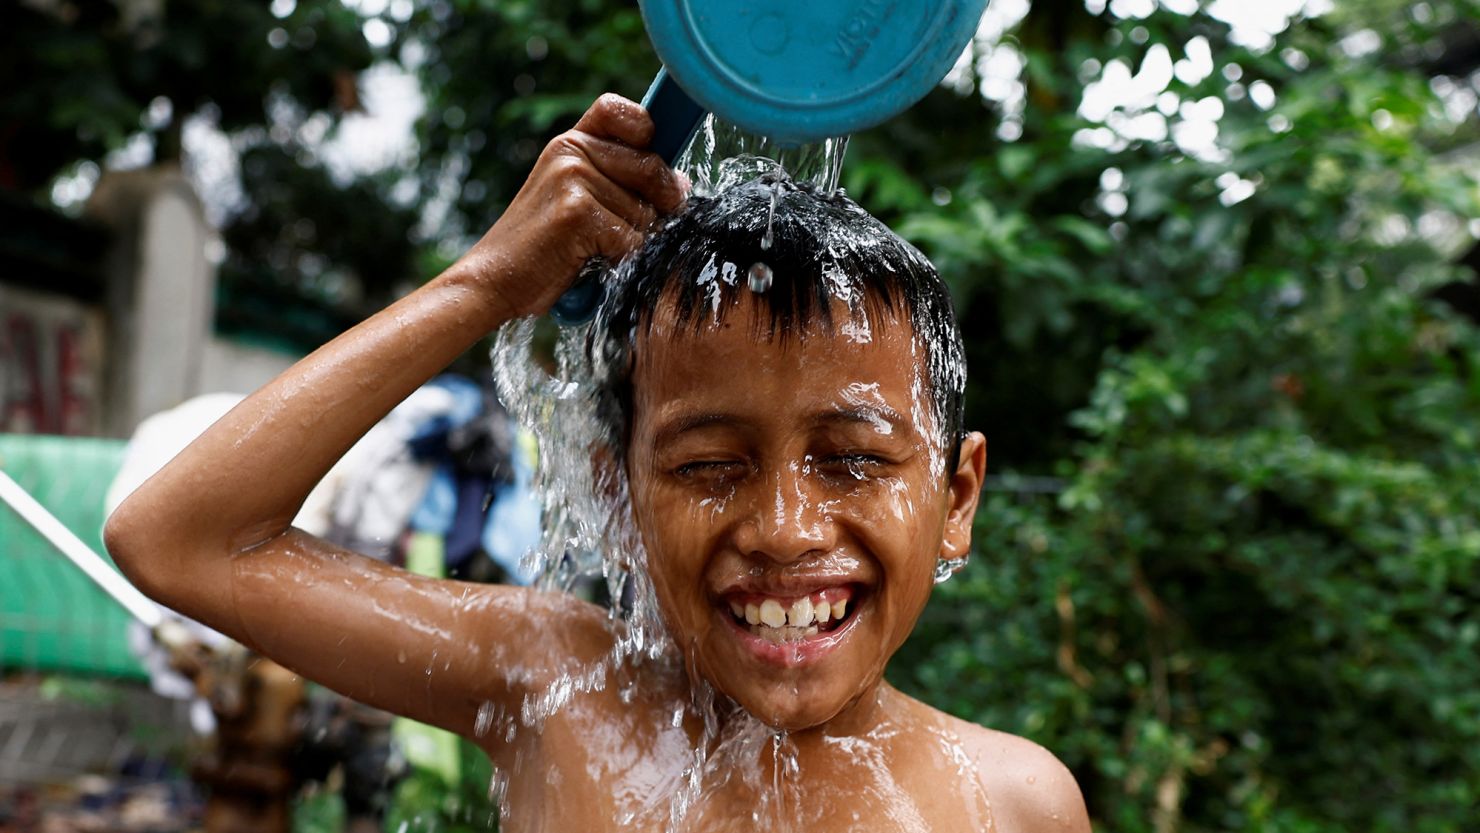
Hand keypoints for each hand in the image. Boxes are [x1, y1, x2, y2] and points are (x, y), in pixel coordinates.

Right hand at [452, 93, 687, 319]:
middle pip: (653, 168)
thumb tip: (681, 184)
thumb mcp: (577, 198)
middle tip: (622, 230)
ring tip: (594, 250)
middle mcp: (571, 150)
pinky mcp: (576, 211)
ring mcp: (573, 177)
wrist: (494, 280)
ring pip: (646, 212)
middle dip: (656, 206)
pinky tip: (588, 262)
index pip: (628, 113)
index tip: (647, 169)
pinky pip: (632, 240)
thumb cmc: (544, 246)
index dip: (649, 135)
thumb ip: (623, 182)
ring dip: (632, 242)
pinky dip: (620, 261)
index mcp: (572, 141)